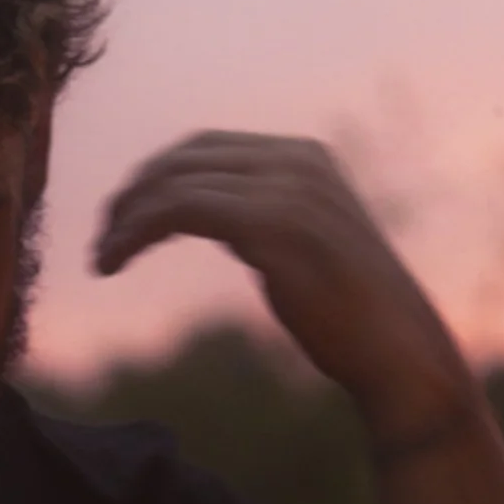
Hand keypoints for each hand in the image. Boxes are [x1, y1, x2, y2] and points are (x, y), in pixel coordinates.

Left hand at [93, 132, 476, 444]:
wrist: (400, 355)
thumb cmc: (353, 319)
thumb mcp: (307, 244)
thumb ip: (264, 216)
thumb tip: (210, 212)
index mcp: (307, 157)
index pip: (206, 148)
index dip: (155, 178)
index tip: (123, 219)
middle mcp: (297, 161)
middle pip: (184, 156)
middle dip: (134, 193)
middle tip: (103, 238)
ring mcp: (287, 188)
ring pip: (174, 181)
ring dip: (126, 217)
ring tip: (103, 256)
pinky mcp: (271, 224)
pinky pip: (179, 209)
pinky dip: (137, 231)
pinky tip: (115, 261)